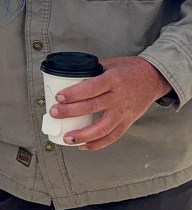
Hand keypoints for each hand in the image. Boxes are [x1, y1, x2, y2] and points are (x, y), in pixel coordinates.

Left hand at [48, 56, 171, 150]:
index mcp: (113, 80)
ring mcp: (124, 112)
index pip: (91, 88)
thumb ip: (93, 71)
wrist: (154, 78)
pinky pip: (112, 137)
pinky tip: (83, 146)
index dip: (74, 94)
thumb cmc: (130, 69)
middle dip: (70, 112)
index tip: (59, 98)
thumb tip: (70, 78)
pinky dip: (97, 144)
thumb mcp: (112, 63)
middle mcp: (119, 97)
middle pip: (92, 107)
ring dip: (83, 135)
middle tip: (55, 113)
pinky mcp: (128, 122)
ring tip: (67, 138)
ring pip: (102, 128)